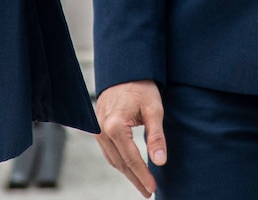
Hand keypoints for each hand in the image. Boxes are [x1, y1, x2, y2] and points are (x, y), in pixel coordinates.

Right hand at [95, 80, 165, 197]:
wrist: (125, 70)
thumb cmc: (141, 87)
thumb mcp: (154, 109)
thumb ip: (156, 136)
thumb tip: (160, 162)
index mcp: (115, 125)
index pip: (131, 158)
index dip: (143, 175)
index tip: (153, 188)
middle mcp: (102, 130)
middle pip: (120, 163)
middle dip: (135, 179)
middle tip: (149, 192)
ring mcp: (96, 130)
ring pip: (113, 160)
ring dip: (127, 173)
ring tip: (142, 184)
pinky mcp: (97, 128)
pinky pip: (108, 152)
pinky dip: (120, 162)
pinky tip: (130, 168)